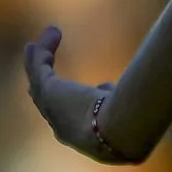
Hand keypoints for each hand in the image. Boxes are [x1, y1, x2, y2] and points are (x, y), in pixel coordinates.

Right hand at [23, 27, 136, 164]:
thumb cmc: (136, 125)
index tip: (100, 89)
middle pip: (49, 104)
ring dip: (38, 63)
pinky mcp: (48, 92)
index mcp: (88, 139)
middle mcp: (64, 129)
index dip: (90, 105)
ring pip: (39, 83)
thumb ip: (124, 100)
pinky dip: (44, 49)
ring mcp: (52, 111)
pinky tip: (53, 32)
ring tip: (35, 47)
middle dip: (45, 86)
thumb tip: (113, 88)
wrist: (122, 132)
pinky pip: (40, 67)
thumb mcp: (133, 113)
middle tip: (43, 71)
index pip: (82, 121)